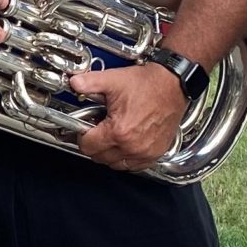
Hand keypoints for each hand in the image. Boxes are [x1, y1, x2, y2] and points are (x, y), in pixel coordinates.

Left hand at [69, 60, 186, 170]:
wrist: (173, 84)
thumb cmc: (148, 84)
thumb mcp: (114, 80)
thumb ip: (89, 83)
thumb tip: (73, 83)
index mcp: (118, 132)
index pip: (87, 147)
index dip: (82, 135)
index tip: (86, 126)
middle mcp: (132, 147)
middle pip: (99, 157)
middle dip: (95, 143)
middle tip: (99, 128)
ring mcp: (145, 153)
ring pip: (115, 164)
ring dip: (109, 153)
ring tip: (113, 134)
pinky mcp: (156, 154)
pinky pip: (134, 166)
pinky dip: (126, 158)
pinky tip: (126, 142)